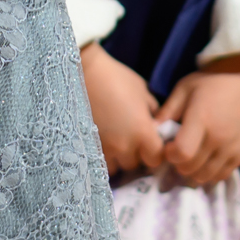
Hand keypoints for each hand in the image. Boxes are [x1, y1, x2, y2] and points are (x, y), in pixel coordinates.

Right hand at [82, 42, 164, 175]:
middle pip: (135, 164)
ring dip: (118, 158)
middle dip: (136, 155)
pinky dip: (102, 157)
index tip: (152, 145)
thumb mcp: (142, 91)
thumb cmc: (116, 78)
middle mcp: (124, 146)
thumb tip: (155, 124)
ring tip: (115, 142)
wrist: (83, 72)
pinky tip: (102, 143)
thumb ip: (152, 111)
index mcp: (143, 132)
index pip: (156, 158)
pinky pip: (98, 162)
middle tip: (132, 140)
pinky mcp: (87, 146)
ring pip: (116, 167)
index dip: (155, 153)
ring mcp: (104, 148)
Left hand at [155, 53, 239, 186]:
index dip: (170, 155)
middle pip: (191, 168)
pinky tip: (205, 163)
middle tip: (177, 155)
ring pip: (206, 176)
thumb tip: (151, 130)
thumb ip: (168, 110)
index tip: (168, 147)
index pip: (182, 153)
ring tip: (190, 161)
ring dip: (193, 173)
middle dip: (179, 165)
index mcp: (202, 119)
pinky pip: (222, 175)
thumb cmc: (214, 84)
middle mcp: (218, 137)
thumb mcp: (186, 88)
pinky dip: (210, 174)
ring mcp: (232, 148)